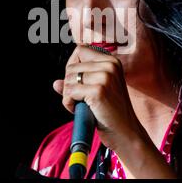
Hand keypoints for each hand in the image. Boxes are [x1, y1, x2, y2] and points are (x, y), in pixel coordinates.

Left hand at [53, 45, 176, 177]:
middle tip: (80, 99)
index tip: (77, 82)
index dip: (73, 66)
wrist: (125, 132)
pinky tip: (79, 110)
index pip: (81, 50)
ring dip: (68, 95)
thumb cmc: (111, 112)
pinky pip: (69, 92)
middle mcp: (110, 65)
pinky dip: (68, 104)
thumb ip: (77, 83)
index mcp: (112, 61)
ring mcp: (105, 77)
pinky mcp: (98, 91)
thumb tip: (56, 83)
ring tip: (81, 105)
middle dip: (69, 84)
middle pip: (72, 66)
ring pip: (68, 79)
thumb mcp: (97, 91)